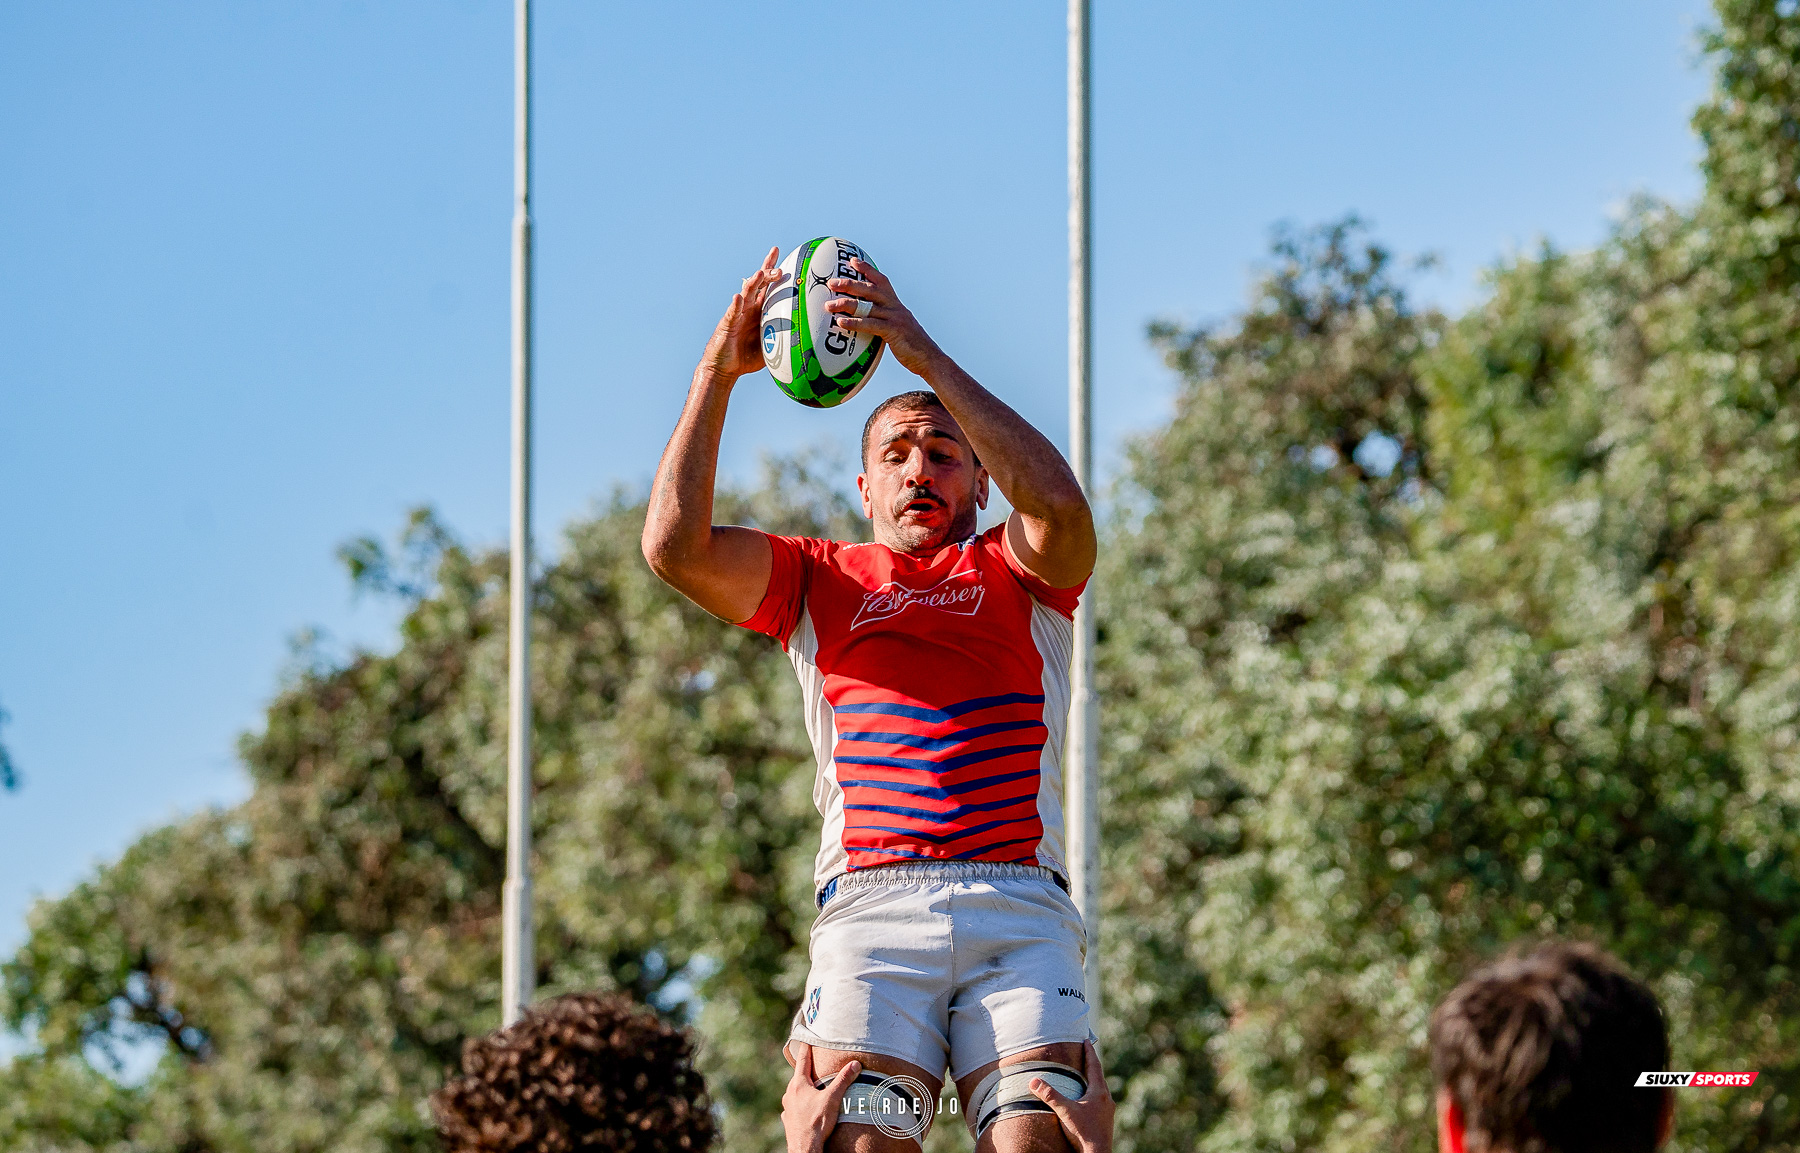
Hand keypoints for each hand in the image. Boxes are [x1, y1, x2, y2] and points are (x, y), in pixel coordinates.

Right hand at [701, 246, 782, 380]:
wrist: (724, 368)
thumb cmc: (747, 357)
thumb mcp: (771, 346)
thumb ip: (787, 339)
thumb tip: (811, 341)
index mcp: (758, 309)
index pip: (766, 285)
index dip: (771, 267)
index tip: (777, 251)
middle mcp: (747, 307)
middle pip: (757, 283)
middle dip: (767, 271)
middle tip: (779, 266)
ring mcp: (737, 314)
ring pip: (746, 293)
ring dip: (753, 282)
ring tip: (760, 273)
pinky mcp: (727, 324)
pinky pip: (732, 313)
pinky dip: (736, 305)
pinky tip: (738, 297)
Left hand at [782, 1042, 859, 1152]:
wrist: (805, 1148)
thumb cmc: (817, 1123)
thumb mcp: (833, 1099)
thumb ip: (843, 1080)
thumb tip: (855, 1064)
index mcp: (798, 1085)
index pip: (802, 1060)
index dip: (805, 1049)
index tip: (806, 1039)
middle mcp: (789, 1094)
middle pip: (798, 1077)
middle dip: (807, 1071)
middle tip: (814, 1065)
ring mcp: (787, 1108)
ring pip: (796, 1093)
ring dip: (804, 1090)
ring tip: (814, 1089)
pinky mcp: (788, 1121)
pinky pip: (794, 1108)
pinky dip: (801, 1105)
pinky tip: (806, 1109)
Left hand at [823, 258, 944, 376]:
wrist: (930, 359)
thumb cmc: (912, 346)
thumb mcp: (899, 327)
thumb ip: (885, 321)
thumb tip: (868, 323)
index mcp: (896, 304)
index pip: (881, 281)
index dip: (867, 269)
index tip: (853, 260)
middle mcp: (895, 307)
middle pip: (870, 289)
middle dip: (849, 284)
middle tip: (831, 283)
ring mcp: (895, 318)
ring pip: (866, 306)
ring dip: (845, 304)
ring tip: (829, 305)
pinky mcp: (893, 331)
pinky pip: (869, 324)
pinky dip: (853, 323)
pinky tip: (840, 323)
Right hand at [1029, 1039, 1112, 1152]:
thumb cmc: (1083, 1133)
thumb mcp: (1065, 1111)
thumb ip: (1050, 1095)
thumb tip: (1034, 1081)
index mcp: (1099, 1092)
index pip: (1094, 1066)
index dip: (1089, 1052)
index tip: (1087, 1040)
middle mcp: (1106, 1099)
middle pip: (1099, 1076)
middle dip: (1091, 1064)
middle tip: (1085, 1054)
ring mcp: (1108, 1111)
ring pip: (1100, 1090)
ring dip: (1093, 1081)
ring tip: (1085, 1076)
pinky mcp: (1106, 1121)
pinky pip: (1100, 1101)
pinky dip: (1093, 1094)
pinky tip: (1086, 1101)